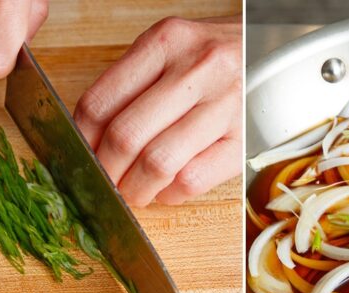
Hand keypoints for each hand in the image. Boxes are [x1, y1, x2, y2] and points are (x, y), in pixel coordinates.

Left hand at [74, 16, 241, 206]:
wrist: (269, 51)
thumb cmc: (210, 56)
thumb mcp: (167, 51)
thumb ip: (127, 86)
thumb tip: (86, 141)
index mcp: (165, 42)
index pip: (100, 102)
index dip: (81, 142)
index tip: (80, 158)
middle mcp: (196, 69)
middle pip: (125, 137)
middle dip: (105, 172)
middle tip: (103, 183)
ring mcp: (225, 104)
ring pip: (158, 163)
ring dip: (135, 190)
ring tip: (131, 192)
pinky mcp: (246, 137)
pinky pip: (193, 180)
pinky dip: (170, 195)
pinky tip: (166, 189)